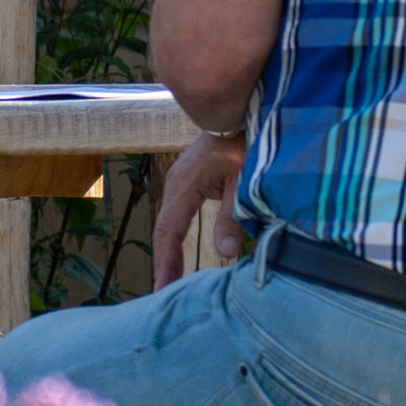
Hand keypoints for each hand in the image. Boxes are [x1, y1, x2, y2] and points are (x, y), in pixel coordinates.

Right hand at [153, 134, 241, 287]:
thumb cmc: (243, 143)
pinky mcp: (188, 180)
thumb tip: (224, 253)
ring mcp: (179, 181)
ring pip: (168, 223)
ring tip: (169, 280)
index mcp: (184, 187)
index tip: (162, 288)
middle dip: (163, 263)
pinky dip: (175, 237)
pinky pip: (176, 214)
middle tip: (162, 293)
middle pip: (163, 231)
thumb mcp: (241, 182)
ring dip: (168, 251)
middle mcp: (175, 184)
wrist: (239, 112)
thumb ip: (232, 217)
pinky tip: (179, 251)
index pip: (169, 232)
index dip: (166, 262)